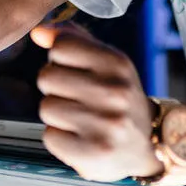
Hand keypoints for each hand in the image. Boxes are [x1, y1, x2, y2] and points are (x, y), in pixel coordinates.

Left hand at [31, 24, 159, 181]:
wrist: (147, 148)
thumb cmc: (119, 101)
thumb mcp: (106, 64)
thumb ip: (73, 41)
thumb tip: (38, 32)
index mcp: (118, 64)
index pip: (61, 47)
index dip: (60, 60)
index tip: (77, 73)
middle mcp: (115, 93)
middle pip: (47, 77)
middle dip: (56, 89)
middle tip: (80, 101)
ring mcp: (105, 125)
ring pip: (46, 107)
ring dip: (57, 116)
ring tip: (81, 121)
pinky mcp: (92, 154)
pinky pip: (50, 137)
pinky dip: (60, 140)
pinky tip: (80, 139)